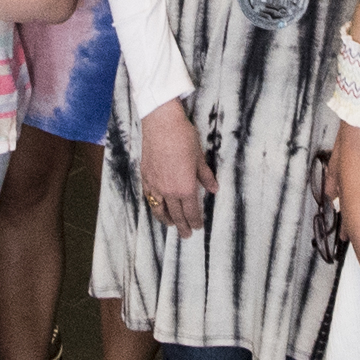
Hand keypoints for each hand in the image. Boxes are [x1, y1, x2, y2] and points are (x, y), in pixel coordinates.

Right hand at [137, 102, 215, 236]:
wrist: (161, 124)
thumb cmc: (183, 138)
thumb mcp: (199, 158)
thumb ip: (206, 176)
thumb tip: (214, 189)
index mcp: (185, 188)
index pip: (191, 211)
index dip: (195, 221)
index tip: (198, 228)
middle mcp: (169, 191)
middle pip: (176, 214)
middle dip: (182, 226)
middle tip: (186, 235)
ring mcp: (155, 185)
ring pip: (160, 209)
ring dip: (166, 220)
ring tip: (171, 225)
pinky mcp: (145, 177)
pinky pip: (149, 198)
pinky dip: (154, 206)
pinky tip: (156, 207)